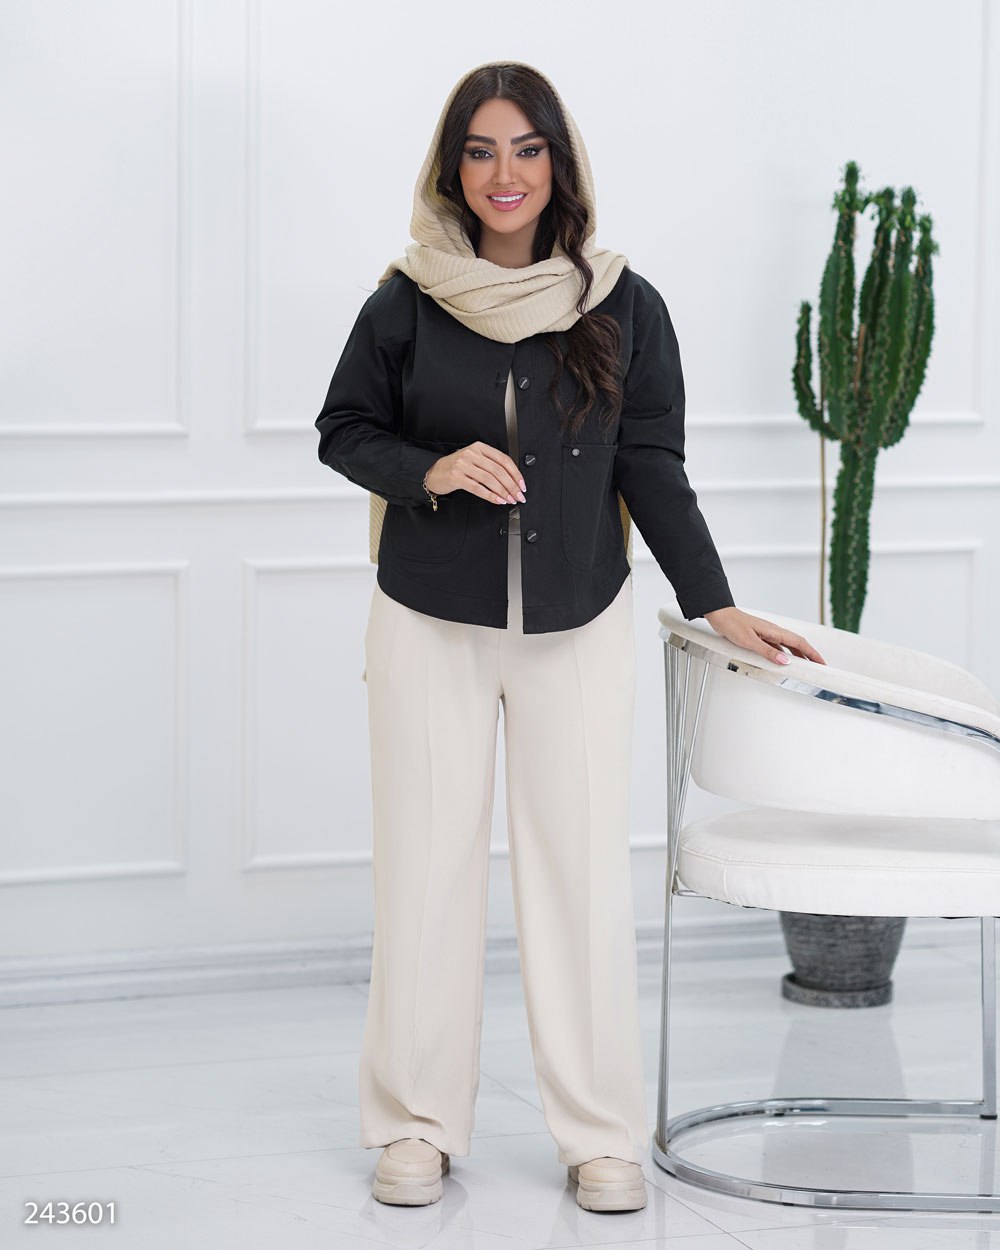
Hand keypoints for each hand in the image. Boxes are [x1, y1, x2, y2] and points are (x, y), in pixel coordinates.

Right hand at [425, 442, 525, 504]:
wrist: (434, 472)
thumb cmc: (456, 467)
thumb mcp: (474, 460)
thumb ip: (490, 464)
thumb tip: (512, 479)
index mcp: (480, 448)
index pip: (503, 459)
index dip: (515, 474)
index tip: (522, 485)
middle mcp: (472, 454)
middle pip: (498, 471)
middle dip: (512, 486)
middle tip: (519, 496)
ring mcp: (464, 465)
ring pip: (490, 480)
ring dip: (503, 492)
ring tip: (510, 499)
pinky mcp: (457, 477)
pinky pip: (478, 488)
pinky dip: (490, 496)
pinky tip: (497, 500)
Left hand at [702, 606, 826, 665]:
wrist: (720, 615)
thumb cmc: (732, 624)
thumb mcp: (749, 641)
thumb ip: (767, 651)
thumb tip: (784, 661)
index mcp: (774, 631)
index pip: (799, 643)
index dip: (812, 653)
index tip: (821, 663)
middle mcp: (773, 631)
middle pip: (796, 644)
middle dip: (809, 655)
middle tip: (818, 666)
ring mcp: (766, 634)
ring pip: (787, 645)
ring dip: (797, 655)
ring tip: (804, 666)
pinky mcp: (759, 636)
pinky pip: (776, 646)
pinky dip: (782, 654)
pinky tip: (781, 660)